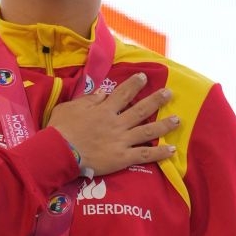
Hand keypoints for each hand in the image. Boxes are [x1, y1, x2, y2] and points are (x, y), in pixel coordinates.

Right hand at [48, 72, 178, 176]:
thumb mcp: (70, 107)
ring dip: (164, 125)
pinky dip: (159, 153)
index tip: (144, 77)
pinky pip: (144, 155)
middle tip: (169, 93)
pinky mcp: (122, 158)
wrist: (58, 152)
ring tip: (177, 120)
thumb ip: (89, 100)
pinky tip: (172, 150)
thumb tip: (103, 92)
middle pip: (140, 110)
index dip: (134, 84)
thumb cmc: (60, 129)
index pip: (123, 93)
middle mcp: (116, 123)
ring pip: (147, 131)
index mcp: (104, 110)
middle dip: (156, 100)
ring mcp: (121, 141)